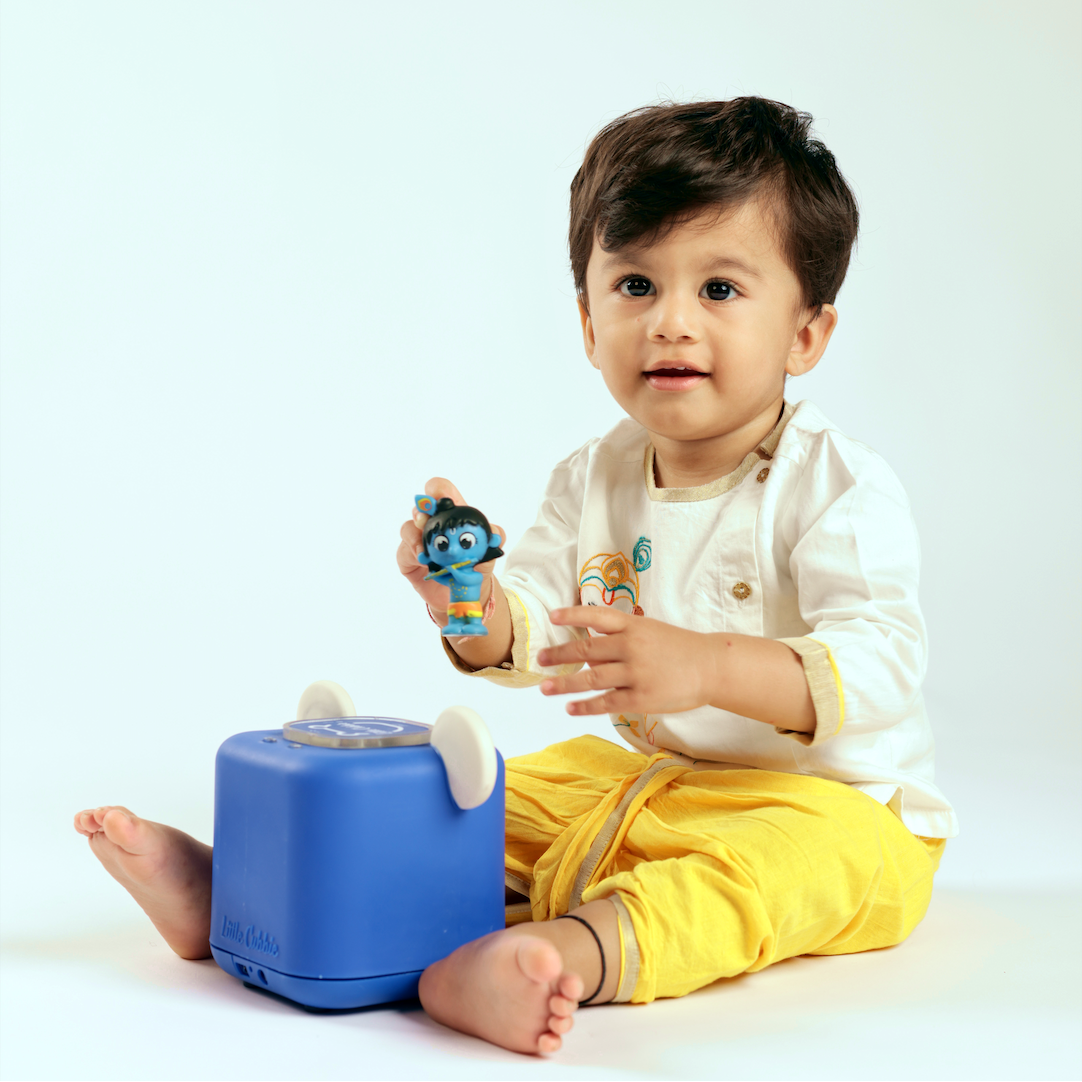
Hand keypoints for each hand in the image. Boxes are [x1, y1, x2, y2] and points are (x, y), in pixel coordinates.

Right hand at [396, 477, 505, 618]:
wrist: (463, 594)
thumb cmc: (474, 567)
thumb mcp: (489, 553)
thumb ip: (494, 540)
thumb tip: (494, 535)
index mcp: (452, 516)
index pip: (441, 493)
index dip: (437, 489)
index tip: (437, 495)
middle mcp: (432, 524)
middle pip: (420, 507)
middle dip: (421, 511)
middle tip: (425, 519)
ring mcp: (417, 540)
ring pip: (408, 528)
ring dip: (416, 536)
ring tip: (426, 552)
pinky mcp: (407, 557)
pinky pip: (404, 551)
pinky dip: (413, 554)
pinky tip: (424, 562)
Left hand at [537, 607, 716, 715]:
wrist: (711, 667)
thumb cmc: (679, 648)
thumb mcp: (651, 630)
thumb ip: (622, 636)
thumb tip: (589, 644)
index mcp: (633, 625)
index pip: (596, 616)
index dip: (572, 615)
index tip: (552, 616)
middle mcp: (631, 646)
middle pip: (586, 650)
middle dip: (559, 655)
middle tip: (540, 658)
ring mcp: (635, 673)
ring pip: (591, 678)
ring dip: (564, 684)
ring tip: (545, 687)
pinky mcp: (641, 697)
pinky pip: (606, 702)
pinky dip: (585, 705)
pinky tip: (570, 707)